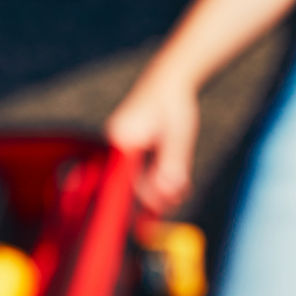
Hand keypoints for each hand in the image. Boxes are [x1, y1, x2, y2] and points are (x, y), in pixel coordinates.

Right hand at [106, 71, 199, 214]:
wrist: (169, 78)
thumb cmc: (173, 103)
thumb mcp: (178, 136)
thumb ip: (172, 165)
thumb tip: (168, 194)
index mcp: (120, 143)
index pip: (124, 185)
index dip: (141, 201)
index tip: (153, 217)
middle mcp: (113, 147)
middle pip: (129, 186)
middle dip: (154, 197)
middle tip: (177, 200)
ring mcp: (118, 148)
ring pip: (135, 180)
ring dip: (158, 190)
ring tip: (181, 190)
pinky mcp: (126, 149)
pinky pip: (138, 171)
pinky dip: (156, 178)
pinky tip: (174, 181)